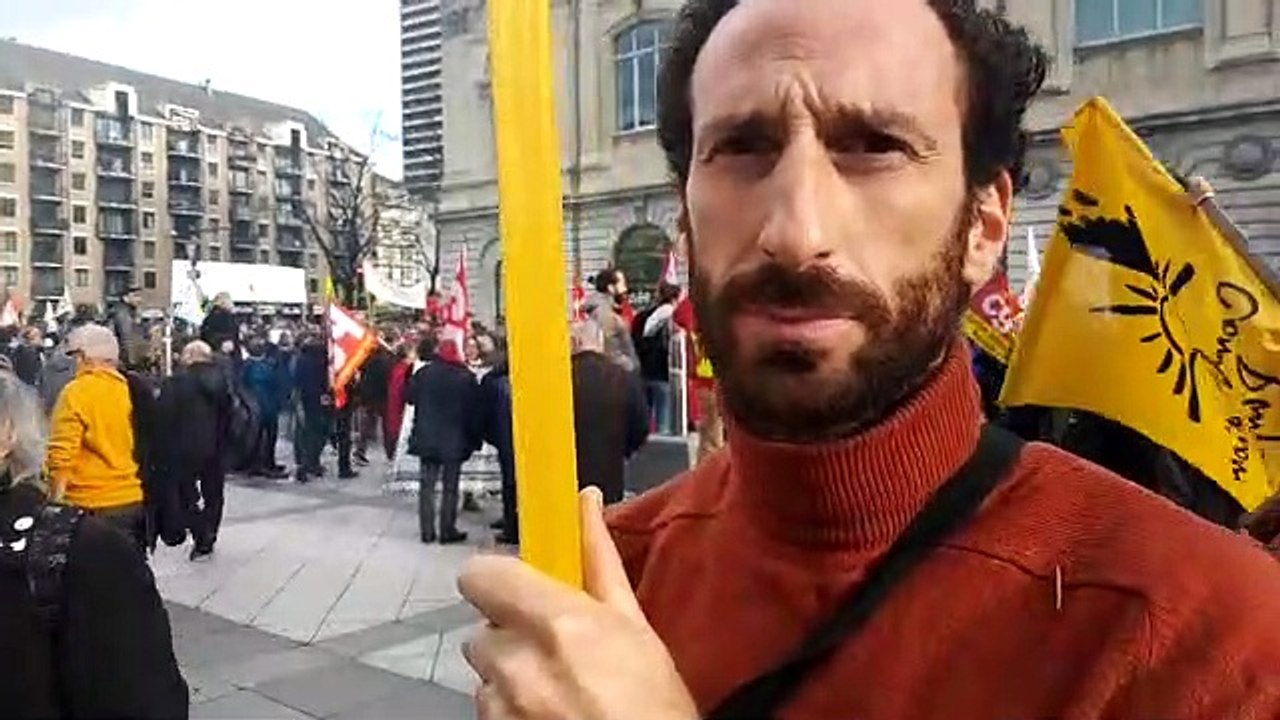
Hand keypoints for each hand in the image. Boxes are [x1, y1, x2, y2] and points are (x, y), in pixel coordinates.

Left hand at [458, 487, 697, 719]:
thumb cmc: (655, 705)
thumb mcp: (636, 628)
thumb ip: (598, 561)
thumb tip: (582, 499)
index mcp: (558, 623)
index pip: (480, 575)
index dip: (498, 581)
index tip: (523, 589)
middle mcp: (519, 665)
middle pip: (482, 630)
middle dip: (512, 636)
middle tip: (557, 651)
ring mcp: (502, 709)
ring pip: (484, 675)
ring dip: (511, 677)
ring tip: (560, 692)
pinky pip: (488, 711)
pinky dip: (511, 711)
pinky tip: (552, 717)